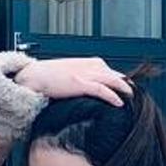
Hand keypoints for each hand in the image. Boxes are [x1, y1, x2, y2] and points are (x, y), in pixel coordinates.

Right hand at [16, 55, 132, 107]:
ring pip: (112, 80)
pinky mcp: (80, 83)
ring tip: (131, 97)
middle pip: (114, 74)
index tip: (126, 86)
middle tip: (133, 93)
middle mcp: (88, 65)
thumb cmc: (46, 77)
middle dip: (125, 83)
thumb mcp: (68, 73)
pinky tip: (119, 103)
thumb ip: (80, 77)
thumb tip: (89, 89)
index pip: (108, 69)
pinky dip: (113, 96)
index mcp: (85, 62)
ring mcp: (84, 74)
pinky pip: (102, 90)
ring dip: (124, 89)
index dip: (119, 78)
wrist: (32, 77)